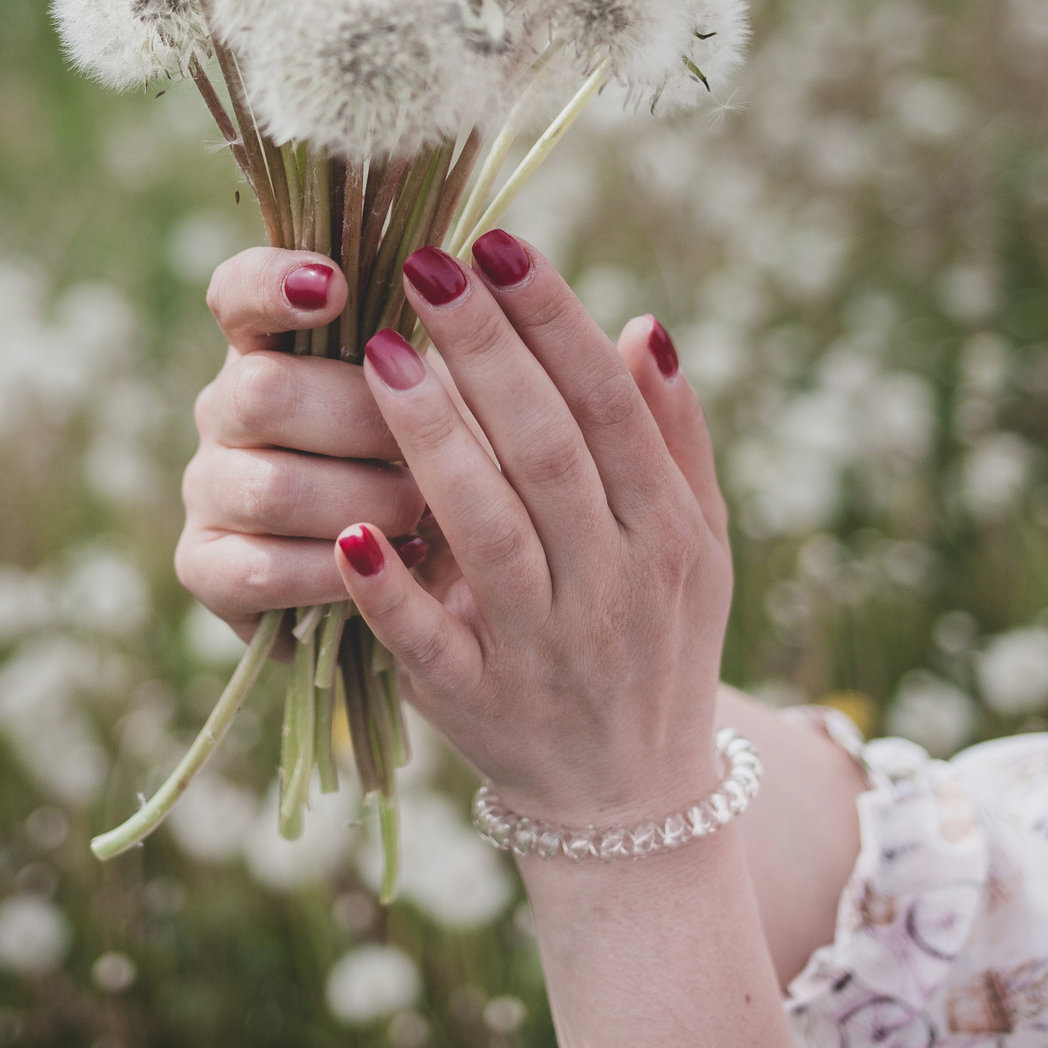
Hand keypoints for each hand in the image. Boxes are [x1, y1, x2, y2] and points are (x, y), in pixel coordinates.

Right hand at [175, 248, 426, 636]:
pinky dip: (337, 569)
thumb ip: (428, 343)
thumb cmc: (430, 464)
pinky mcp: (204, 566)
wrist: (417, 582)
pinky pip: (261, 568)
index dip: (273, 284)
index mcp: (273, 346)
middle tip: (424, 450)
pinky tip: (393, 558)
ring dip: (364, 501)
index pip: (239, 291)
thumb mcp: (439, 397)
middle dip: (361, 422)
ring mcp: (207, 487)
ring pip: (269, 486)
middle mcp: (225, 408)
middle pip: (261, 391)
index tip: (334, 286)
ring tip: (424, 513)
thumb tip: (446, 277)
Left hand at [333, 230, 732, 829]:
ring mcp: (544, 649)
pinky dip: (391, 589)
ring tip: (377, 354)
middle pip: (545, 450)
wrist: (635, 804)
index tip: (498, 243)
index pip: (607, 405)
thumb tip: (642, 325)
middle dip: (485, 353)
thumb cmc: (659, 640)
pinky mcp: (477, 706)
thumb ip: (672, 438)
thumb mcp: (698, 544)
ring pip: (486, 530)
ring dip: (432, 442)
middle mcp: (613, 586)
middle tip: (424, 268)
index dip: (552, 320)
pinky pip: (429, 642)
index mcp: (668, 532)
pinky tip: (348, 529)